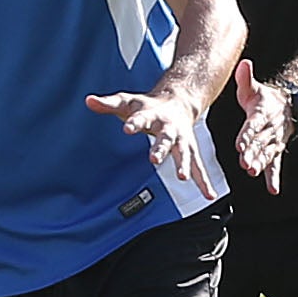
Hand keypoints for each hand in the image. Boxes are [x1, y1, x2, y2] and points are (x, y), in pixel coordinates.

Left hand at [85, 88, 206, 182]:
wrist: (178, 101)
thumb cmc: (147, 106)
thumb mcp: (127, 102)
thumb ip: (108, 104)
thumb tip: (89, 101)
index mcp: (152, 115)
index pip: (141, 118)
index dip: (134, 123)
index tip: (127, 128)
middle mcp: (170, 129)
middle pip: (165, 139)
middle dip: (160, 148)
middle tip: (154, 158)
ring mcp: (182, 141)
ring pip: (184, 153)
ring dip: (184, 165)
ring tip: (182, 177)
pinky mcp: (190, 151)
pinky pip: (199, 168)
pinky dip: (204, 182)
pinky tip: (209, 195)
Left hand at [232, 60, 292, 193]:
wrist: (289, 106)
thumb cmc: (265, 99)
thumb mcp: (253, 88)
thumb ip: (246, 79)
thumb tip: (243, 64)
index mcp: (261, 114)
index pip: (252, 125)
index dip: (246, 135)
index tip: (239, 144)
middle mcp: (269, 129)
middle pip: (259, 143)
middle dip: (252, 153)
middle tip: (244, 163)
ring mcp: (273, 141)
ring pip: (266, 154)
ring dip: (260, 164)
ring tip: (253, 172)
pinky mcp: (276, 151)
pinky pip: (275, 165)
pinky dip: (274, 177)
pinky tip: (273, 189)